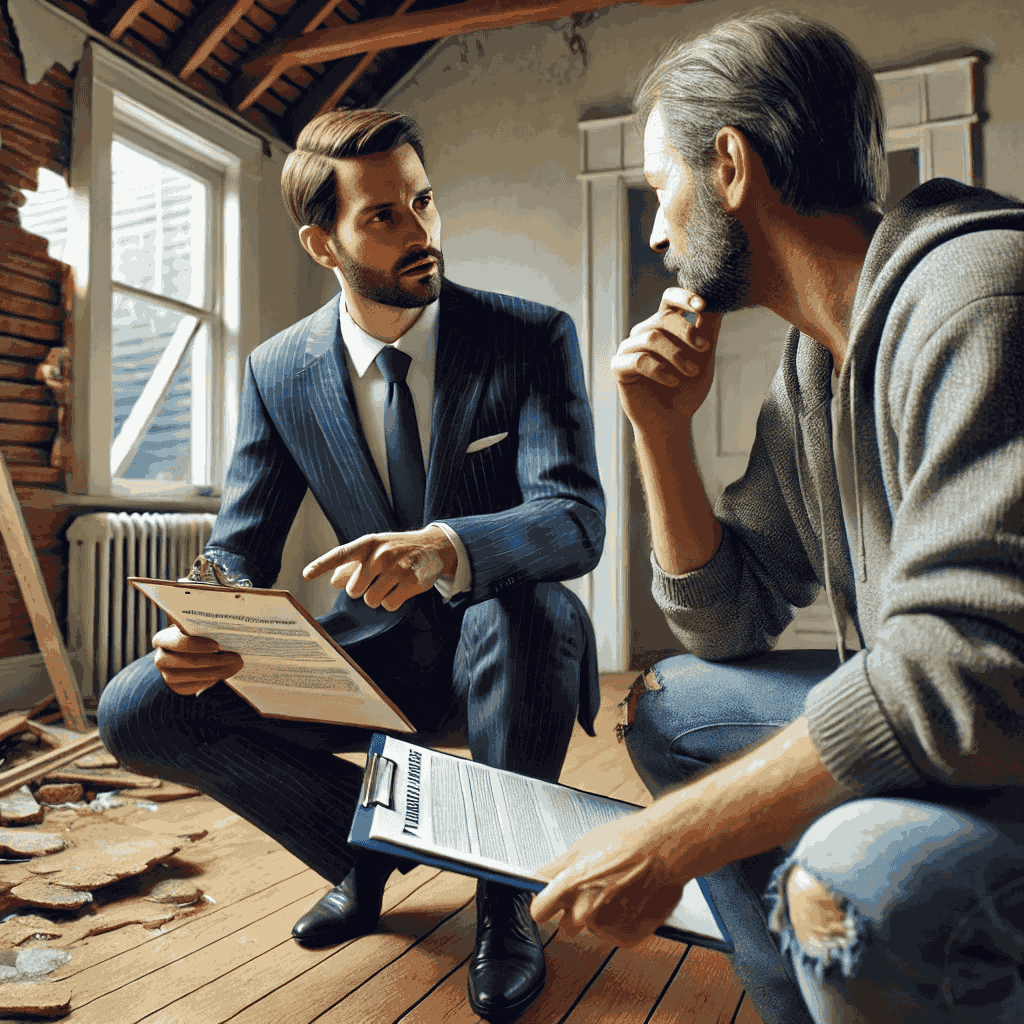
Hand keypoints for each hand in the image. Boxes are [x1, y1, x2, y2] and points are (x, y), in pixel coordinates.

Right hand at [152, 625, 242, 695]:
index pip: (178, 642)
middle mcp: (160, 657)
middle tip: (236, 658)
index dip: (197, 645)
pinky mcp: (175, 687)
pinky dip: (209, 680)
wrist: (184, 656)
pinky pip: (192, 686)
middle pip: (186, 661)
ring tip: (234, 666)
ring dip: (215, 672)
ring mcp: (166, 674)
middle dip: (213, 660)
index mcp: (163, 639)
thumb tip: (226, 628)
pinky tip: (223, 674)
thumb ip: (202, 629)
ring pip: (191, 676)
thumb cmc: (194, 637)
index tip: (218, 646)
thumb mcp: (195, 630)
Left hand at [302, 526, 457, 611]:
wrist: (433, 546)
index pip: (340, 554)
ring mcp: (397, 568)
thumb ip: (351, 565)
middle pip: (354, 590)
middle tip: (374, 581)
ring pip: (371, 600)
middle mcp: (381, 554)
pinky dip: (392, 602)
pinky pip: (389, 605)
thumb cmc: (396, 548)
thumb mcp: (374, 549)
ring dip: (377, 598)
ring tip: (389, 585)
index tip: (306, 575)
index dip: (321, 565)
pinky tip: (400, 590)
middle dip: (361, 591)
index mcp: (368, 544)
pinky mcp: (411, 582)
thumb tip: (333, 581)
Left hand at [531, 806, 686, 947]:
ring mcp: (607, 927)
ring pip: (594, 929)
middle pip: (566, 925)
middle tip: (594, 890)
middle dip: (575, 911)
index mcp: (570, 886)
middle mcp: (585, 911)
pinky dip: (622, 923)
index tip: (549, 901)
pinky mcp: (628, 936)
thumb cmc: (627, 840)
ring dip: (601, 916)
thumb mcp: (583, 845)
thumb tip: (537, 878)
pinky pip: (616, 934)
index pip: (539, 912)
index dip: (544, 905)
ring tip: (619, 890)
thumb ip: (556, 867)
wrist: (665, 848)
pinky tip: (632, 900)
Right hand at [612, 287, 722, 433]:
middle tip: (704, 348)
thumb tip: (718, 301)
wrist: (672, 421)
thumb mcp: (704, 357)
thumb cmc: (687, 389)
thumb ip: (708, 329)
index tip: (702, 305)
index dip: (684, 297)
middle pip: (663, 318)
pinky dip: (659, 370)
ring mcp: (629, 349)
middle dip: (686, 331)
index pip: (669, 300)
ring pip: (651, 337)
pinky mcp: (619, 367)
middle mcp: (643, 333)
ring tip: (691, 372)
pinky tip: (672, 382)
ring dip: (676, 354)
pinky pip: (638, 360)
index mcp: (663, 326)